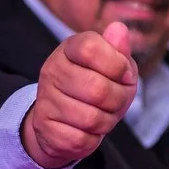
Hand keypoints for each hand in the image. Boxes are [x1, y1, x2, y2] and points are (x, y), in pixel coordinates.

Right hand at [22, 23, 137, 168]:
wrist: (64, 120)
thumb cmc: (97, 87)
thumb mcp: (114, 66)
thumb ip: (118, 50)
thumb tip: (119, 29)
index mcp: (69, 49)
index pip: (91, 48)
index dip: (117, 65)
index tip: (123, 73)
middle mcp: (52, 70)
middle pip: (97, 89)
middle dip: (118, 100)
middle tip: (116, 100)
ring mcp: (46, 99)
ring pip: (92, 118)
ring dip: (107, 121)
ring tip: (102, 114)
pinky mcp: (45, 127)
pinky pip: (82, 139)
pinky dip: (94, 138)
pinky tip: (88, 130)